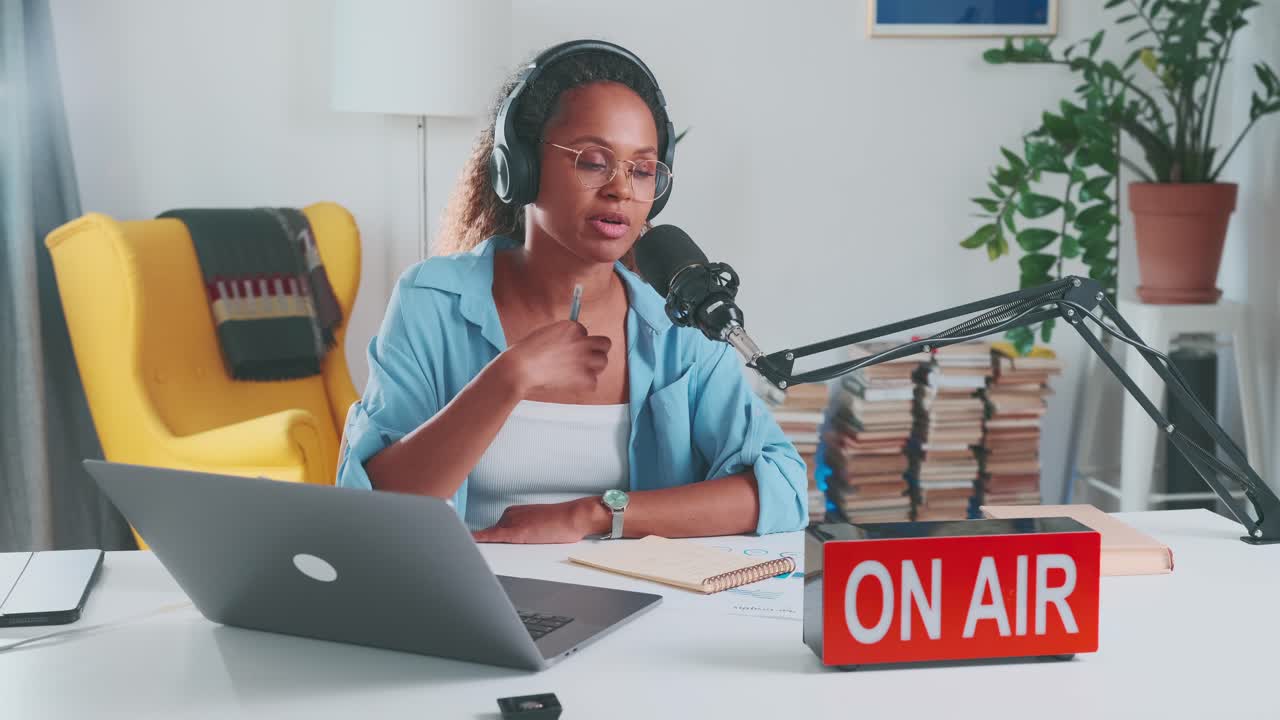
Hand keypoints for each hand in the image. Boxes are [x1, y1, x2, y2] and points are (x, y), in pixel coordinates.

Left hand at [472, 498, 607, 543]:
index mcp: (513, 512)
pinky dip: (480, 539)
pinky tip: (470, 541)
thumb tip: (514, 543)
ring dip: (494, 547)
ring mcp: (512, 522)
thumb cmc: (561, 522)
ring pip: (493, 539)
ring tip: (522, 548)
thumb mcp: (537, 524)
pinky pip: (492, 536)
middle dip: (496, 547)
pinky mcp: (516, 532)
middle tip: (512, 552)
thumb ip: (522, 531)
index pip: (494, 531)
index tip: (472, 543)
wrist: (573, 516)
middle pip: (492, 538)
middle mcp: (509, 514)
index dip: (488, 541)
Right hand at [501, 320, 610, 396]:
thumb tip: (572, 339)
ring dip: (594, 367)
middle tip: (588, 358)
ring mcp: (584, 359)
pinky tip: (573, 383)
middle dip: (597, 350)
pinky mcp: (583, 377)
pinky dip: (585, 385)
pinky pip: (594, 382)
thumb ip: (562, 335)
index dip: (578, 341)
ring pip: (603, 362)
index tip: (569, 349)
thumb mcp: (545, 333)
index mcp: (571, 327)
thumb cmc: (525, 353)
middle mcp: (581, 341)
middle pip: (605, 344)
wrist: (518, 369)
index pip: (586, 332)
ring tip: (579, 372)